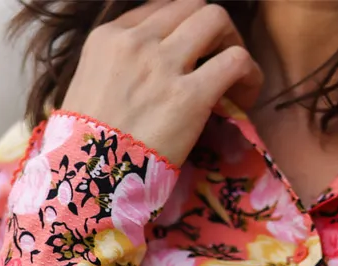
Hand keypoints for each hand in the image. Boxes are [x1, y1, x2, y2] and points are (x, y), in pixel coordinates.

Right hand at [58, 0, 262, 166]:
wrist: (88, 177)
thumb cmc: (87, 143)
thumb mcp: (90, 84)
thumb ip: (120, 65)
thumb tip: (153, 69)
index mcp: (108, 37)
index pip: (160, 9)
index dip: (183, 29)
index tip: (193, 56)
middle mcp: (136, 42)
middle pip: (192, 7)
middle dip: (213, 31)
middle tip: (219, 61)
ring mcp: (162, 65)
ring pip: (216, 20)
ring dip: (234, 44)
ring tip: (235, 77)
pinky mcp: (189, 95)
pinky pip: (236, 61)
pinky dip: (250, 74)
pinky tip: (244, 97)